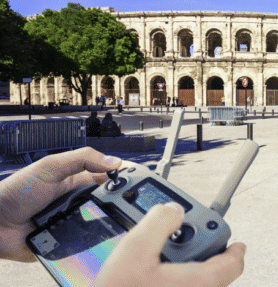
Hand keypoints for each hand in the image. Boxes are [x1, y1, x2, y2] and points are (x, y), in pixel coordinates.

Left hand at [0, 147, 124, 261]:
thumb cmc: (15, 192)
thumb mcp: (50, 167)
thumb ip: (82, 159)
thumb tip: (115, 161)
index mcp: (77, 181)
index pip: (108, 178)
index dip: (123, 178)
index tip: (137, 179)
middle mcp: (78, 201)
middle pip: (109, 201)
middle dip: (116, 201)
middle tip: (122, 201)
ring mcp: (73, 221)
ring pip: (102, 223)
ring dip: (104, 221)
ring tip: (103, 218)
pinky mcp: (68, 242)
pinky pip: (87, 243)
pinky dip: (90, 241)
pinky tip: (91, 237)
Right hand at [93, 202, 245, 286]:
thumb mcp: (135, 249)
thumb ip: (159, 222)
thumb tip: (174, 210)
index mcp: (199, 282)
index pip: (233, 265)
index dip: (235, 250)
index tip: (237, 243)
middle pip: (211, 270)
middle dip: (200, 251)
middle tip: (182, 239)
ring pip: (193, 281)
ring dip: (183, 265)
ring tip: (157, 256)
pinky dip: (170, 278)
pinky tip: (148, 272)